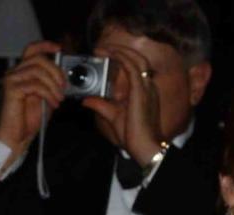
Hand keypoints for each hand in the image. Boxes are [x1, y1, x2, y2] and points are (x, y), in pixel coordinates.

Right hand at [0, 40, 64, 162]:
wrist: (17, 137)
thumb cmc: (29, 120)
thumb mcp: (47, 98)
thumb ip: (52, 85)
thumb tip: (63, 75)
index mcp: (23, 73)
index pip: (32, 50)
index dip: (45, 45)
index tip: (59, 49)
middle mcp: (15, 73)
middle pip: (38, 59)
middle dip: (55, 71)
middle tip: (63, 87)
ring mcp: (12, 80)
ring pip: (37, 71)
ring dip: (53, 85)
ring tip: (59, 99)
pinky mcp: (12, 90)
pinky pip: (35, 85)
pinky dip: (48, 94)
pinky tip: (52, 104)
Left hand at [82, 44, 163, 165]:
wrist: (142, 146)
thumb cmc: (132, 135)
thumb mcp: (112, 116)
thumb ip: (100, 105)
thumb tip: (85, 100)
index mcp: (144, 91)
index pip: (135, 68)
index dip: (122, 58)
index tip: (105, 56)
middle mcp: (147, 86)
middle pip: (138, 59)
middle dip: (120, 50)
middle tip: (102, 48)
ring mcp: (146, 87)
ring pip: (136, 59)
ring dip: (119, 50)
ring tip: (103, 48)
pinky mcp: (140, 90)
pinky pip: (132, 66)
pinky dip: (121, 57)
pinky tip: (109, 54)